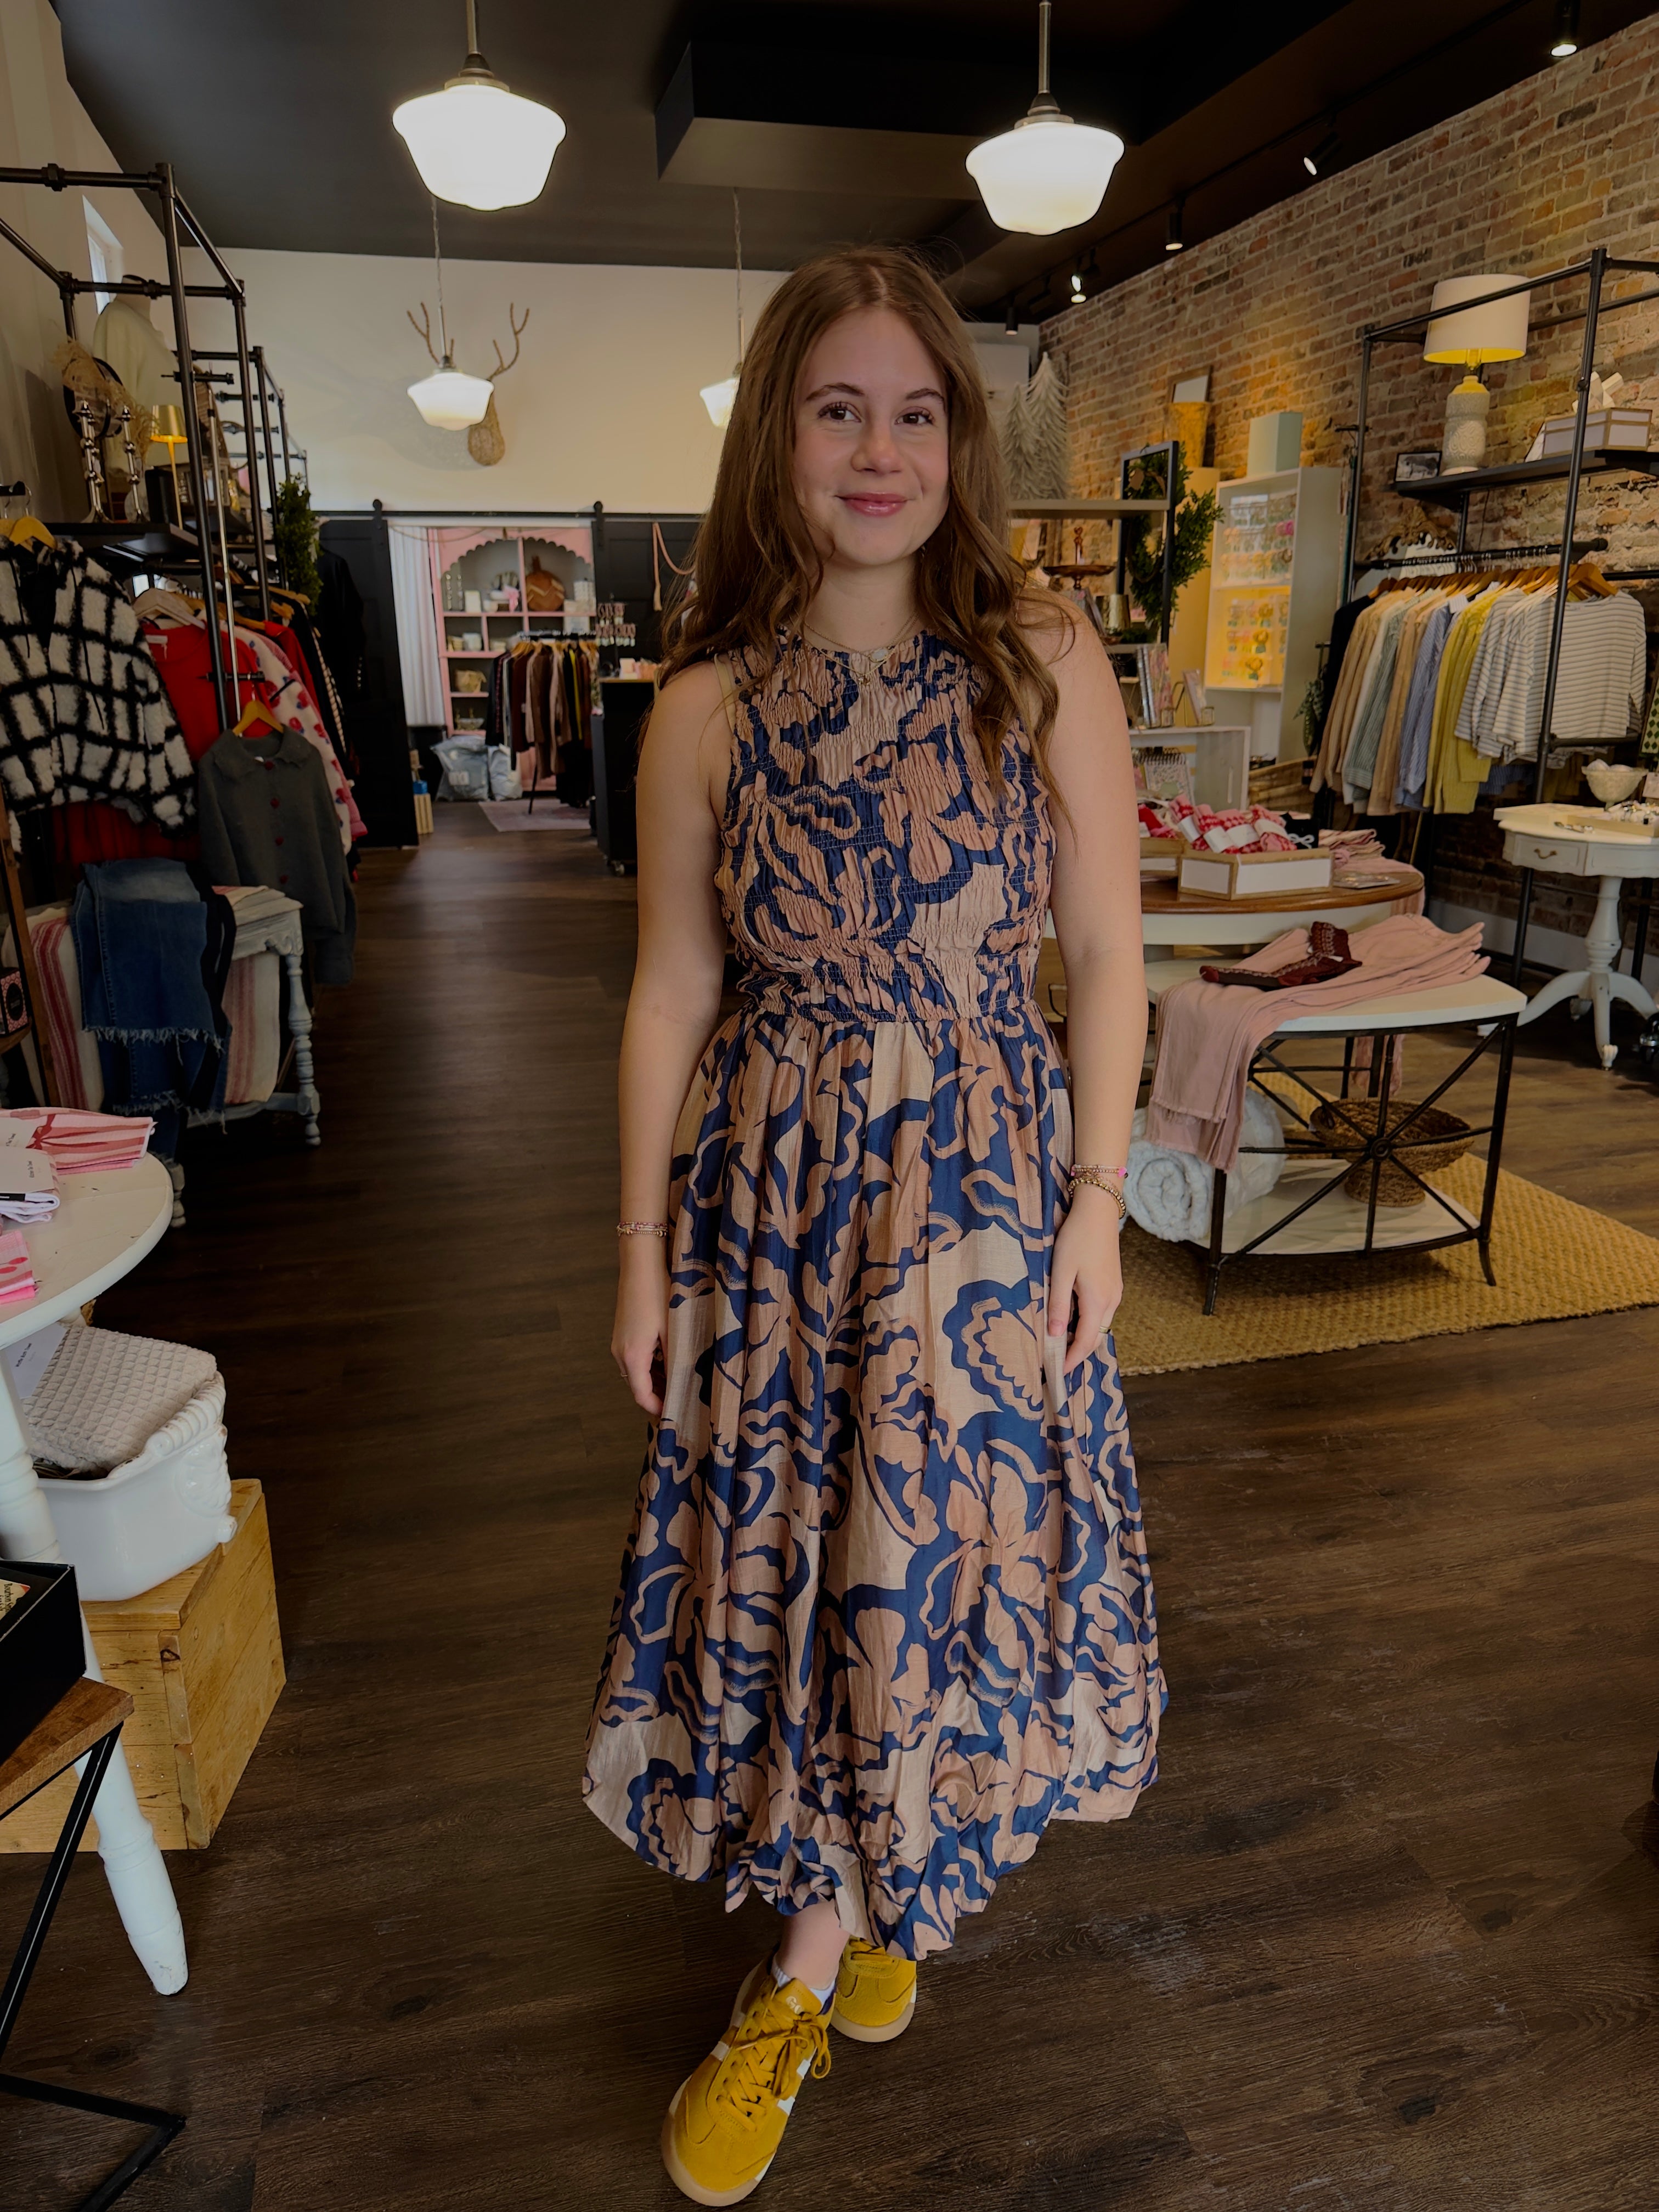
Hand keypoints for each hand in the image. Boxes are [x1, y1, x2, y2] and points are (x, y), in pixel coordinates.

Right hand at [612, 1241, 669, 1415]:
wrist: (640, 1263)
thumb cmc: (659, 1294)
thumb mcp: (673, 1330)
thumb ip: (676, 1359)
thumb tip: (686, 1383)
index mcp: (632, 1357)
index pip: (642, 1396)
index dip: (658, 1410)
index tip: (676, 1415)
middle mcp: (620, 1353)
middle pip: (638, 1387)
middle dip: (660, 1397)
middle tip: (684, 1402)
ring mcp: (619, 1343)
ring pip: (636, 1373)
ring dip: (656, 1381)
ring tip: (682, 1382)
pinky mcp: (622, 1334)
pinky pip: (635, 1359)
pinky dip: (650, 1367)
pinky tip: (670, 1361)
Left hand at [1046, 1185, 1123, 1374]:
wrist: (1098, 1211)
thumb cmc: (1076, 1239)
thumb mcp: (1061, 1272)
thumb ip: (1059, 1305)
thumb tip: (1055, 1335)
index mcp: (1098, 1301)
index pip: (1086, 1342)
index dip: (1072, 1360)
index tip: (1058, 1373)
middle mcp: (1111, 1301)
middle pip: (1096, 1338)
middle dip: (1078, 1354)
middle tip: (1056, 1364)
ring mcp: (1115, 1292)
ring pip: (1100, 1326)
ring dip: (1083, 1338)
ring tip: (1060, 1345)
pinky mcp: (1113, 1284)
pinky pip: (1101, 1313)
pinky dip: (1088, 1323)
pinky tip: (1072, 1320)